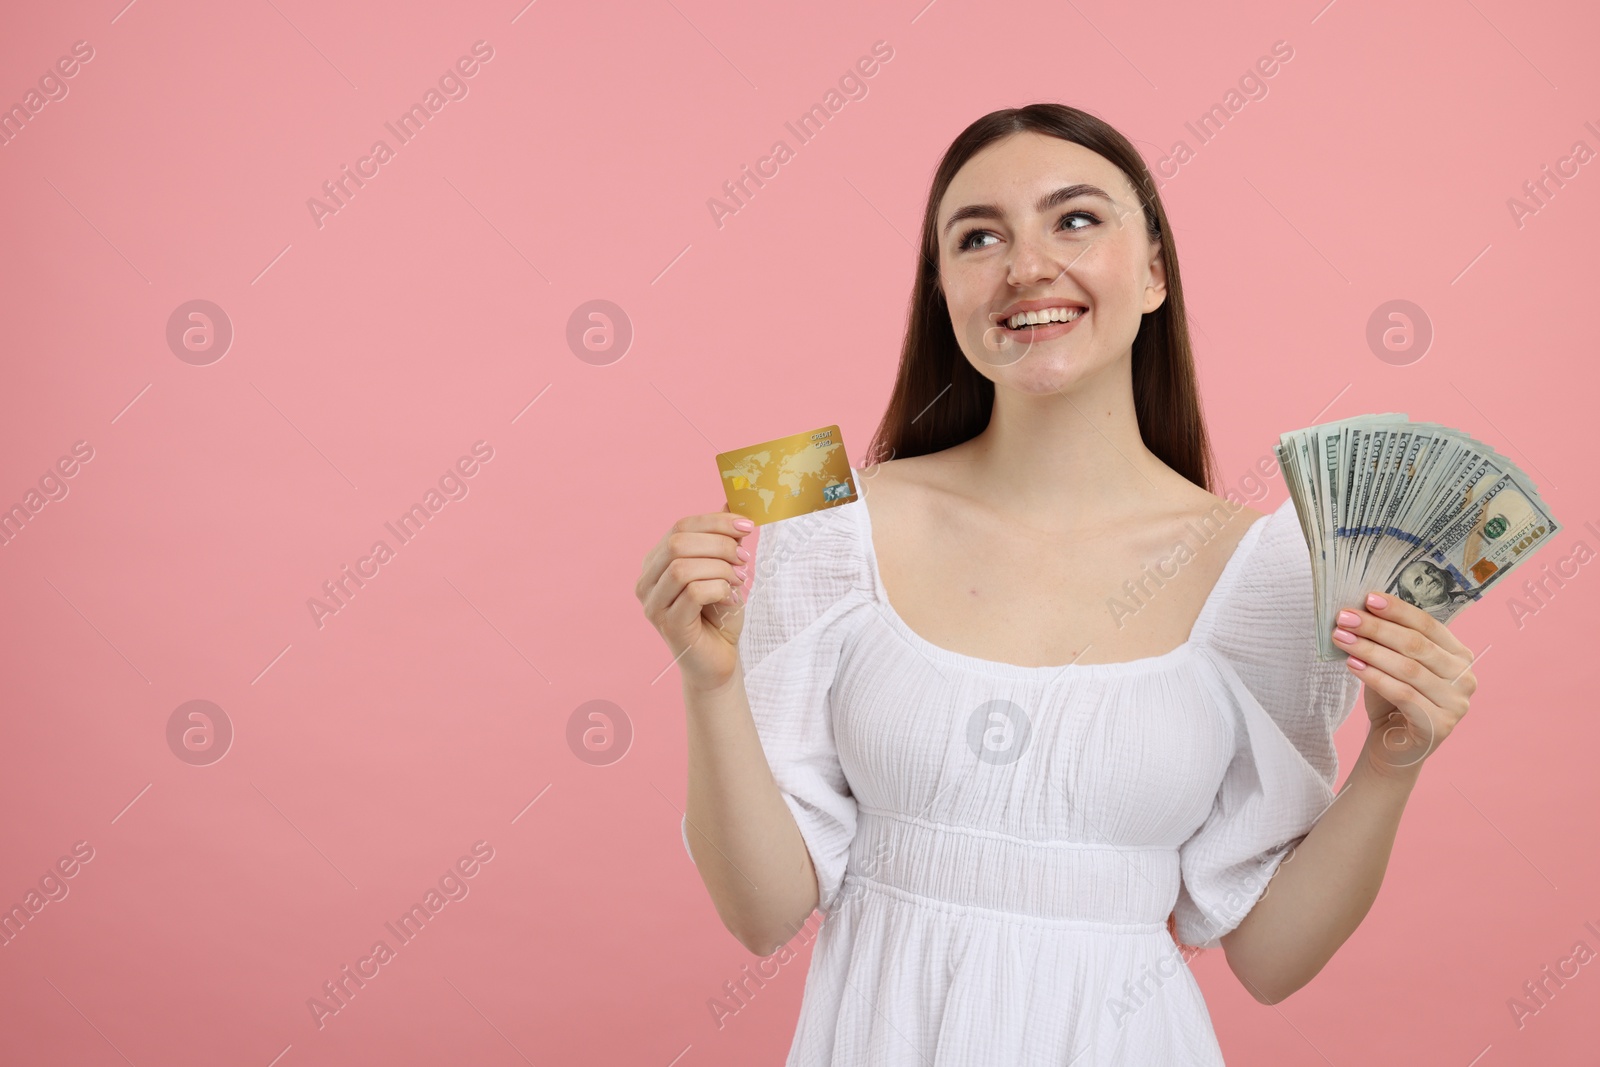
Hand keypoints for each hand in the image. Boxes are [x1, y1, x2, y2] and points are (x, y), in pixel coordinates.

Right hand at [636, 507, 753, 692]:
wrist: (719, 660)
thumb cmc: (719, 614)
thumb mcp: (723, 569)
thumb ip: (721, 539)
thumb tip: (730, 503)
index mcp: (656, 562)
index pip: (680, 526)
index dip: (716, 522)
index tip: (747, 526)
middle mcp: (647, 581)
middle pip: (677, 543)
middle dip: (719, 544)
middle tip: (744, 559)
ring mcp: (653, 605)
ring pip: (682, 567)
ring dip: (720, 569)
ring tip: (739, 580)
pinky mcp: (669, 625)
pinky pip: (693, 593)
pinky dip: (719, 589)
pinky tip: (731, 599)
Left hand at [1330, 591, 1478, 778]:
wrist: (1394, 747)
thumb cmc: (1393, 700)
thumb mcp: (1393, 664)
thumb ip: (1390, 640)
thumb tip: (1363, 607)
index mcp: (1459, 656)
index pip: (1428, 625)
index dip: (1398, 610)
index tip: (1368, 598)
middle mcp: (1465, 678)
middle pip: (1416, 645)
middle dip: (1377, 628)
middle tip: (1345, 617)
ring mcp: (1457, 704)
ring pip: (1408, 668)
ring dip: (1370, 650)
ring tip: (1341, 638)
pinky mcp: (1440, 725)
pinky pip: (1402, 693)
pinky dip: (1374, 676)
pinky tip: (1352, 665)